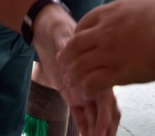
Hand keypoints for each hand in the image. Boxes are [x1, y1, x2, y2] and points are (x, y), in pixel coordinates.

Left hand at [33, 5, 119, 134]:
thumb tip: (65, 45)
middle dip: (105, 127)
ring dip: (97, 131)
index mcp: (96, 68)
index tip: (102, 129)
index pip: (104, 95)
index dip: (105, 113)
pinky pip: (82, 115)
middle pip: (104, 110)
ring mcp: (85, 91)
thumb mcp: (61, 33)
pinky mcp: (74, 97)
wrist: (49, 32)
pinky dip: (85, 128)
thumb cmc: (59, 29)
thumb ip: (65, 42)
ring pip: (95, 116)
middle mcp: (94, 82)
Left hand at [61, 0, 154, 99]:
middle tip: (64, 63)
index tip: (77, 42)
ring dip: (74, 74)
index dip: (77, 35)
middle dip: (68, 55)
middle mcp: (104, 32)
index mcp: (111, 13)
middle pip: (75, 45)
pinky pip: (93, 82)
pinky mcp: (118, 72)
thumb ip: (137, 7)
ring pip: (79, 66)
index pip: (83, 24)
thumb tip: (143, 4)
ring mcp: (109, 52)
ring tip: (72, 81)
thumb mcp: (147, 1)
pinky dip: (87, 88)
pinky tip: (88, 92)